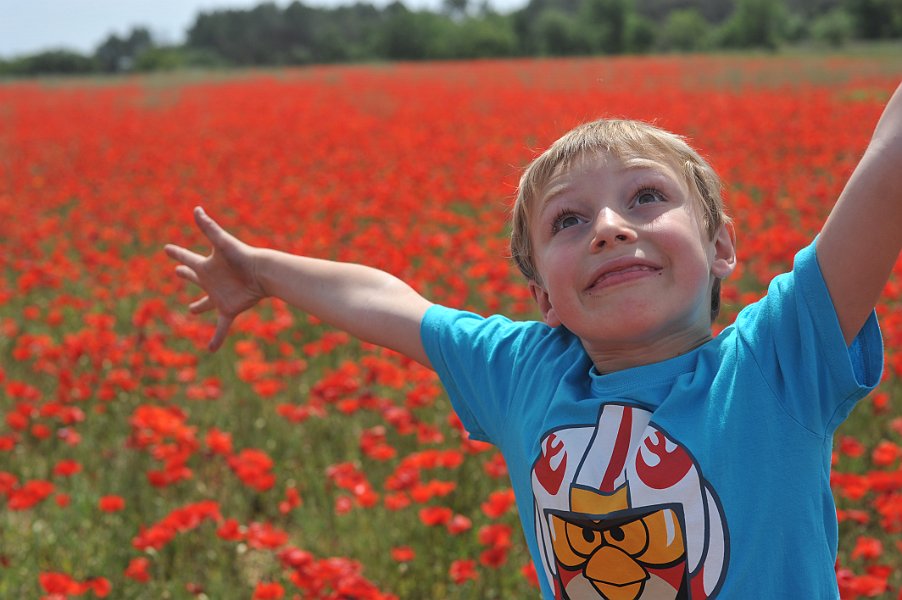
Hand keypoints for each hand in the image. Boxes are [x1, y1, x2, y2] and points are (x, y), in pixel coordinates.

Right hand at [164, 207, 265, 350]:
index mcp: (206, 266)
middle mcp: (212, 280)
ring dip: (199, 306)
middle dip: (186, 274)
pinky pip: (221, 326)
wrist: (262, 273)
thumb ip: (209, 228)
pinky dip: (216, 338)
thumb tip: (197, 209)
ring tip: (191, 310)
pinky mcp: (229, 308)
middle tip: (177, 271)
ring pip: (206, 303)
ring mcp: (220, 296)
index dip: (177, 253)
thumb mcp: (222, 243)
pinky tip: (210, 349)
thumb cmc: (242, 257)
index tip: (167, 249)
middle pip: (195, 277)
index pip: (187, 258)